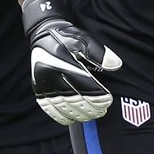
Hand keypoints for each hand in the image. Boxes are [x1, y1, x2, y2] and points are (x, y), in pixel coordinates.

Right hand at [21, 0, 121, 124]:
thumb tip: (116, 65)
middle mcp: (52, 74)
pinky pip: (47, 106)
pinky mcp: (38, 87)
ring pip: (61, 105)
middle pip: (74, 98)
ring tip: (90, 116)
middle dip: (90, 107)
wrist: (44, 33)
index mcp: (65, 62)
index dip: (97, 96)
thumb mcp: (85, 40)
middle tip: (102, 111)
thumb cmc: (68, 37)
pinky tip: (70, 119)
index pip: (84, 85)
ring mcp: (43, 82)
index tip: (108, 101)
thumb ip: (100, 53)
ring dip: (77, 114)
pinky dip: (59, 116)